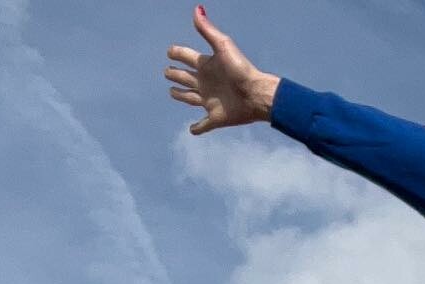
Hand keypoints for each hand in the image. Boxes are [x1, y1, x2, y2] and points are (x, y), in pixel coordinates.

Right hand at [164, 5, 277, 134]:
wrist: (256, 94)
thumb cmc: (241, 69)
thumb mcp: (223, 46)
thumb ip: (208, 30)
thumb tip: (197, 9)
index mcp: (205, 65)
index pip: (185, 57)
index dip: (176, 53)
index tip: (170, 52)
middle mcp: (205, 82)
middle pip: (184, 77)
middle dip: (174, 74)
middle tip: (167, 71)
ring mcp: (209, 101)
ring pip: (189, 98)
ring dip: (180, 95)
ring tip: (172, 92)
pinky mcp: (215, 117)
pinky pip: (203, 125)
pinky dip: (197, 128)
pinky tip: (192, 130)